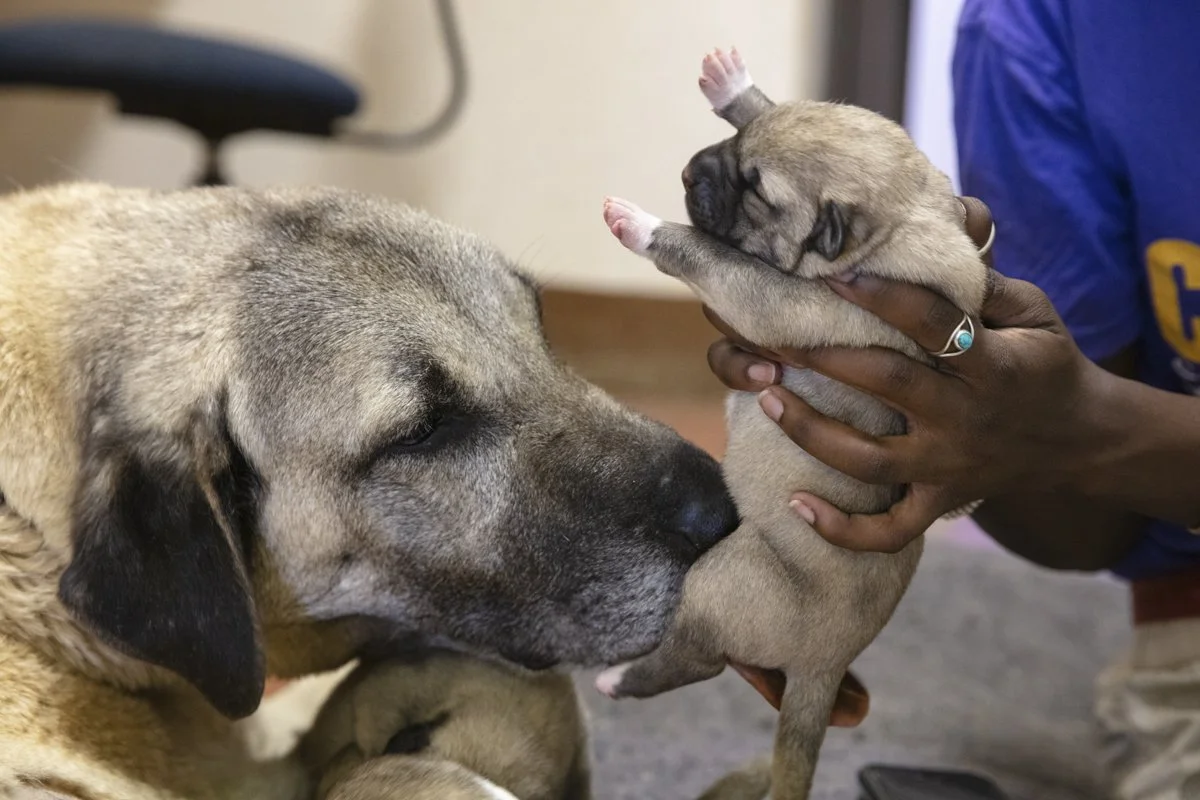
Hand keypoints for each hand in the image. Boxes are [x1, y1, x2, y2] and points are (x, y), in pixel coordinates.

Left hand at [706, 198, 1115, 551]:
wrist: (1083, 440)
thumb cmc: (1046, 364)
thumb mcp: (1034, 314)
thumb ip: (986, 283)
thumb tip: (941, 232)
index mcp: (992, 365)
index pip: (933, 326)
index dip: (884, 297)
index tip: (833, 275)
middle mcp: (964, 418)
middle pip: (887, 385)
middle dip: (825, 359)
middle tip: (771, 336)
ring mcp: (948, 466)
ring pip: (870, 461)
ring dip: (812, 432)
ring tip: (765, 399)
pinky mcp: (939, 501)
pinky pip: (889, 529)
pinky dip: (842, 530)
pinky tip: (795, 507)